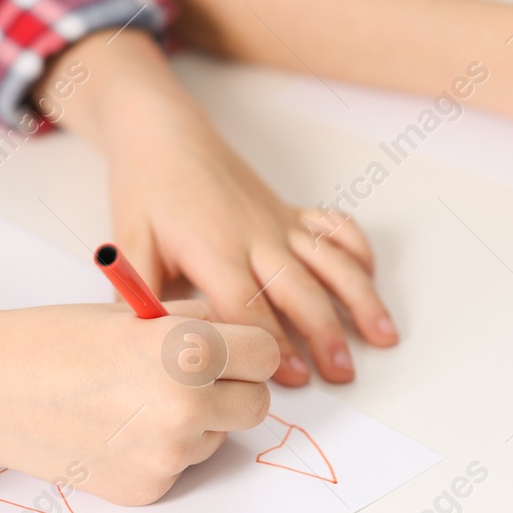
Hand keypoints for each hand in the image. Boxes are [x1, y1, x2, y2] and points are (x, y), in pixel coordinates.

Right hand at [0, 301, 277, 505]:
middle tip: (198, 378)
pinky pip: (181, 466)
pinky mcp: (148, 488)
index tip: (230, 349)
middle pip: (257, 404)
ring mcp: (169, 454)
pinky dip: (162, 451)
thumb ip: (197, 325)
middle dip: (235, 389)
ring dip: (199, 422)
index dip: (247, 349)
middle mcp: (189, 406)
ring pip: (219, 437)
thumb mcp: (137, 313)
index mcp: (190, 350)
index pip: (266, 354)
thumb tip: (238, 340)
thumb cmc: (58, 340)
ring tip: (139, 400)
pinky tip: (117, 430)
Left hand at [50, 30, 398, 385]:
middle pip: (299, 289)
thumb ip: (139, 296)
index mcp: (214, 250)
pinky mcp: (290, 210)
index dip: (272, 344)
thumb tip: (144, 346)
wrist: (165, 134)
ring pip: (329, 261)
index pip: (248, 306)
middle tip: (344, 373)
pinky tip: (372, 278)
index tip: (294, 378)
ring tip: (383, 335)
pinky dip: (359, 249)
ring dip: (359, 298)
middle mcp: (255, 236)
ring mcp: (279, 222)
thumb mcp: (129, 244)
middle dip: (326, 333)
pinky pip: (335, 226)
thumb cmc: (146, 191)